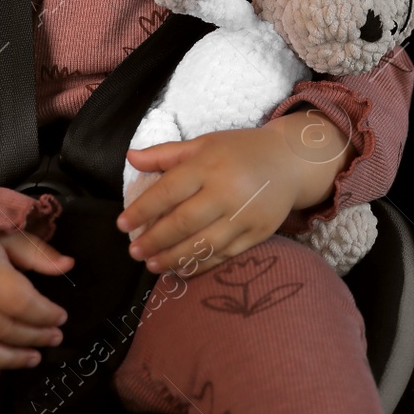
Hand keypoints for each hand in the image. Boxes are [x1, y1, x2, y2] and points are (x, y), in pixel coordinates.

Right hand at [0, 231, 72, 380]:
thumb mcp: (7, 236)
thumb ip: (37, 253)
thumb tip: (69, 265)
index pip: (18, 300)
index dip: (43, 313)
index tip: (62, 317)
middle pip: (1, 328)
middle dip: (33, 337)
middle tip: (55, 339)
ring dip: (8, 359)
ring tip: (33, 359)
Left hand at [117, 127, 311, 277]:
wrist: (292, 161)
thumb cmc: (241, 151)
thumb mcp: (204, 143)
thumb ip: (166, 153)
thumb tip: (130, 158)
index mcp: (208, 165)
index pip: (167, 191)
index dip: (142, 210)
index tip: (122, 225)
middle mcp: (226, 191)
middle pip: (182, 223)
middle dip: (154, 241)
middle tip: (134, 252)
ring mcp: (244, 215)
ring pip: (202, 244)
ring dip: (173, 259)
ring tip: (152, 266)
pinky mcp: (258, 233)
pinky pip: (225, 254)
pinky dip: (201, 265)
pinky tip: (183, 269)